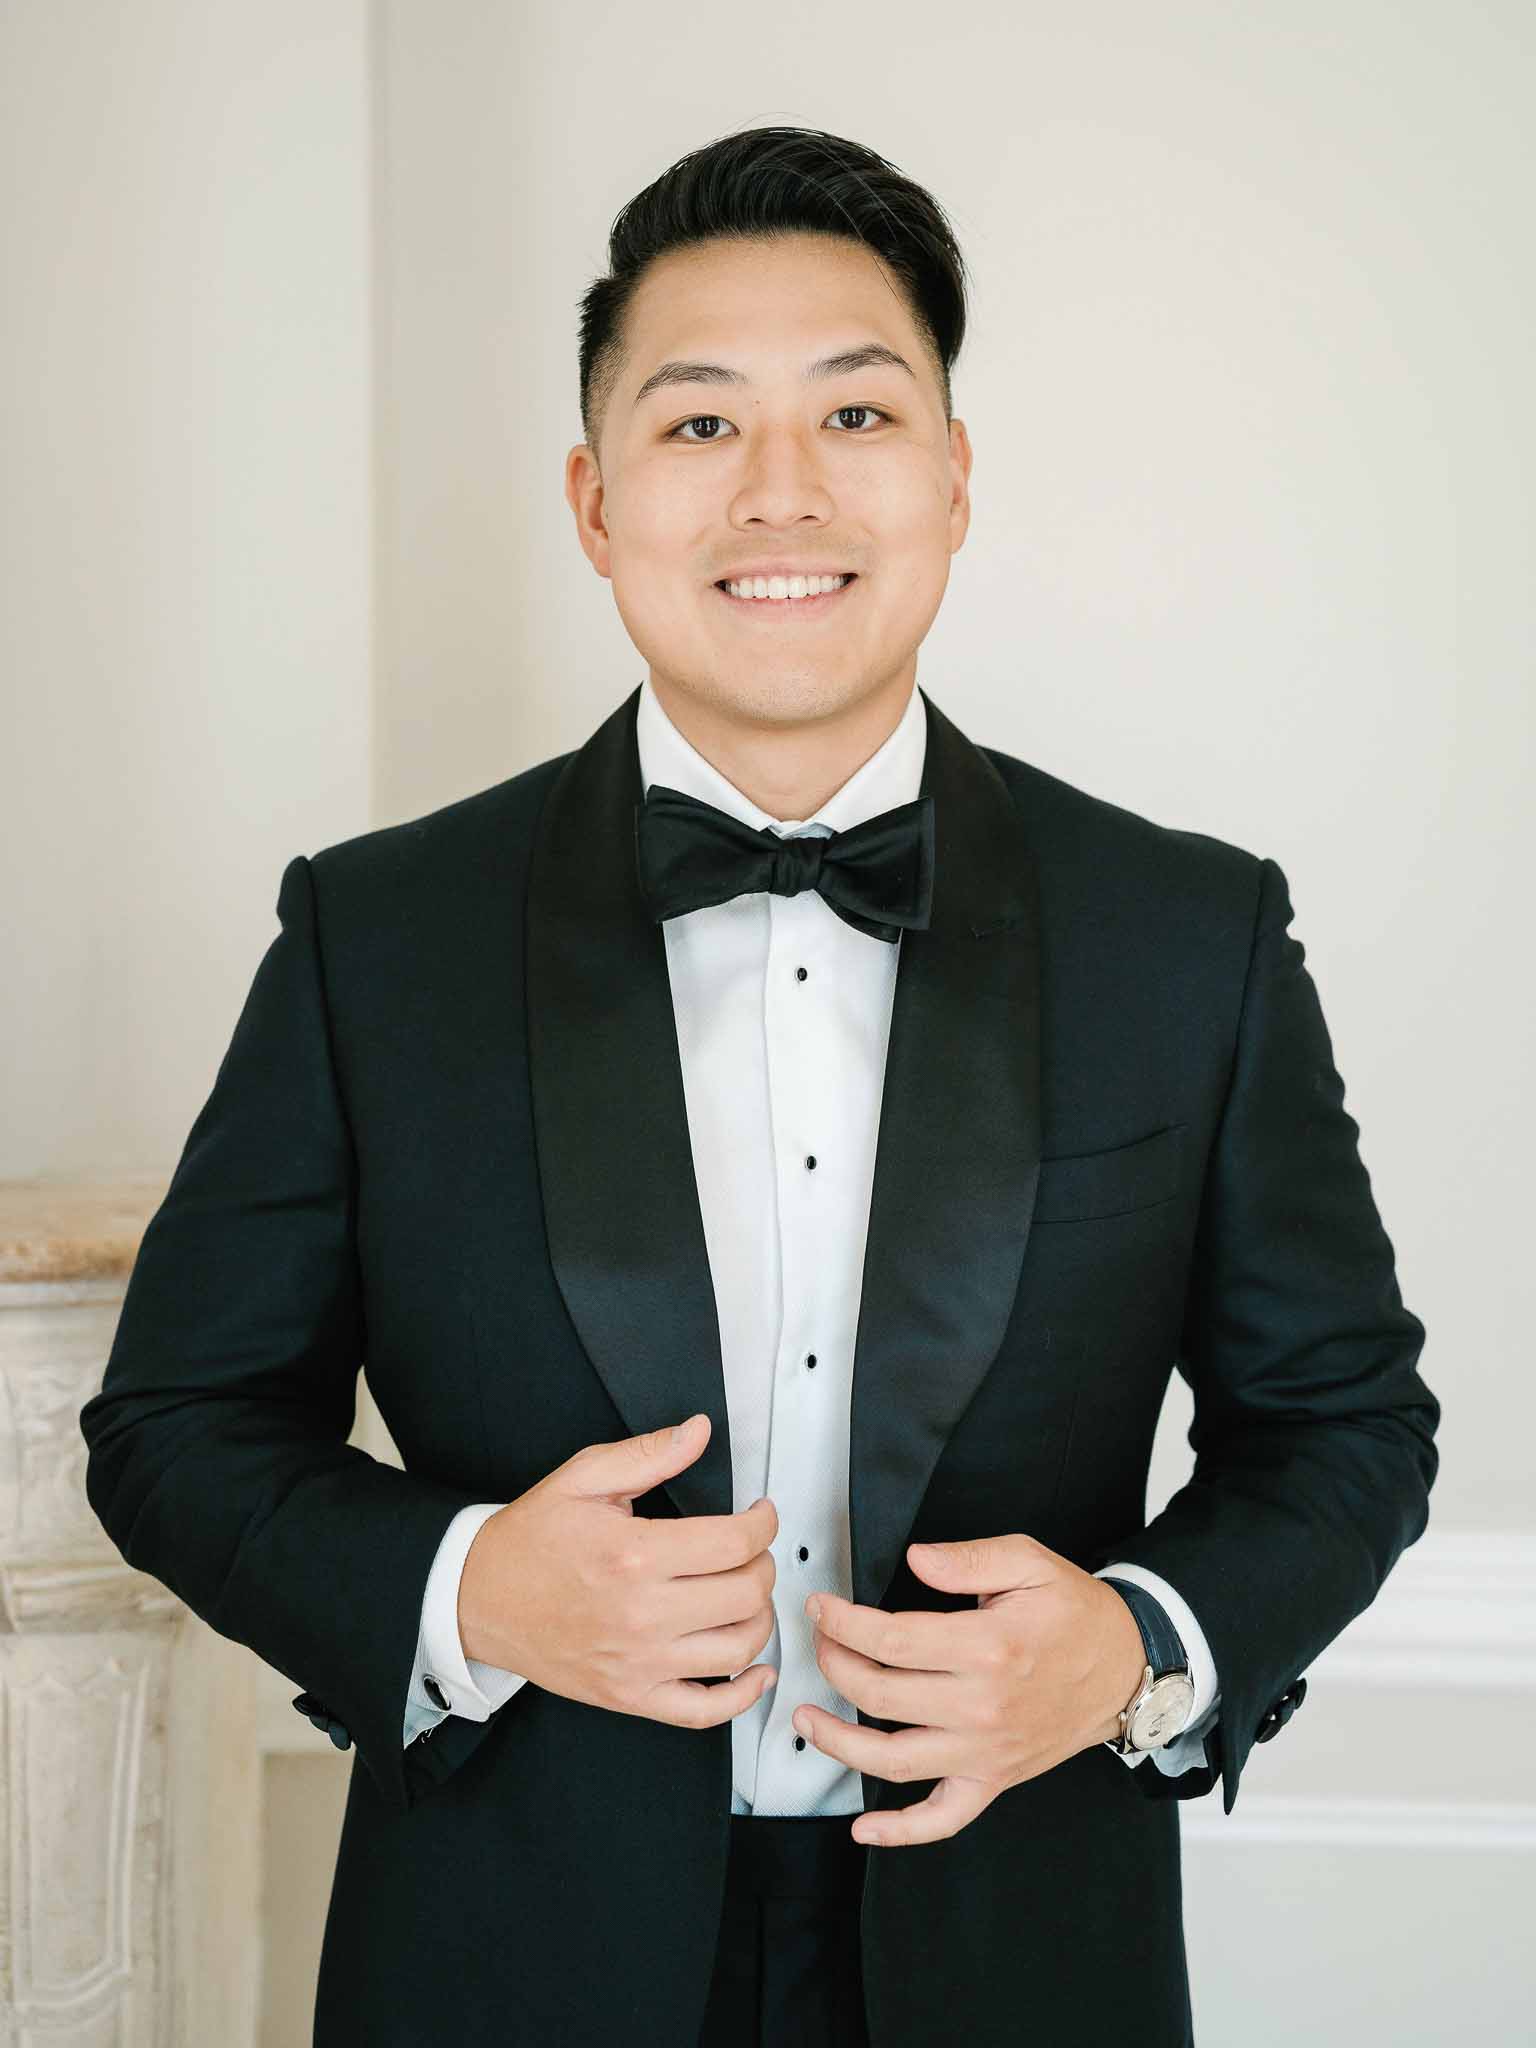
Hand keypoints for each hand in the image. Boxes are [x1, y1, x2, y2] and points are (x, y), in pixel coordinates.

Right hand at [457, 1412, 781, 1727]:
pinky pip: (705, 1711)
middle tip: (752, 1550)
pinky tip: (755, 1670)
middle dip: (763, 1564)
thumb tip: (697, 1432)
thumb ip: (648, 1454)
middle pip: (745, 1594)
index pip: (733, 1543)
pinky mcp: (630, 1697)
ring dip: (759, 1618)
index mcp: (633, 1555)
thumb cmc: (529, 1541)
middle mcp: (640, 1614)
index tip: (760, 1515)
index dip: (763, 1524)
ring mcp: (638, 1664)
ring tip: (747, 1594)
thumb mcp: (582, 1479)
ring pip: (737, 1650)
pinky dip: (742, 1695)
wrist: (477, 1600)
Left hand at [792, 1532, 1146, 1847]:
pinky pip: (942, 1819)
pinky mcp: (994, 1779)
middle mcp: (982, 1706)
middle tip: (820, 1643)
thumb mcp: (1029, 1563)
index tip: (823, 1609)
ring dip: (839, 1743)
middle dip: (835, 1665)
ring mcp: (986, 1751)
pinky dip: (900, 1831)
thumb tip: (916, 1559)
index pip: (891, 1641)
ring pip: (894, 1760)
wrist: (1127, 1668)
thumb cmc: (1077, 1615)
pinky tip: (865, 1827)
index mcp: (988, 1647)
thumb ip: (967, 1558)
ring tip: (806, 1719)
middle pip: (881, 1695)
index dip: (844, 1623)